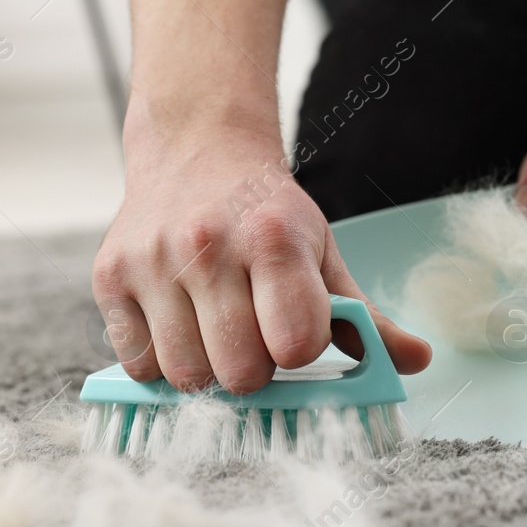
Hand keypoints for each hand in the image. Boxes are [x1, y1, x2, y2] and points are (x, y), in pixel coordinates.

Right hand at [91, 127, 431, 393]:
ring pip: (185, 377)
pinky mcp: (109, 277)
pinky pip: (137, 363)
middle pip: (239, 374)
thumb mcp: (324, 252)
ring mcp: (152, 262)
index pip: (296, 344)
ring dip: (206, 369)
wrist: (197, 150)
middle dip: (254, 369)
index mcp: (273, 239)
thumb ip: (366, 317)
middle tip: (253, 334)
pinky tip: (178, 324)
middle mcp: (208, 246)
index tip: (295, 330)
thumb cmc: (267, 214)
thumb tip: (417, 361)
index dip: (300, 349)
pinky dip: (161, 360)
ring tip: (215, 329)